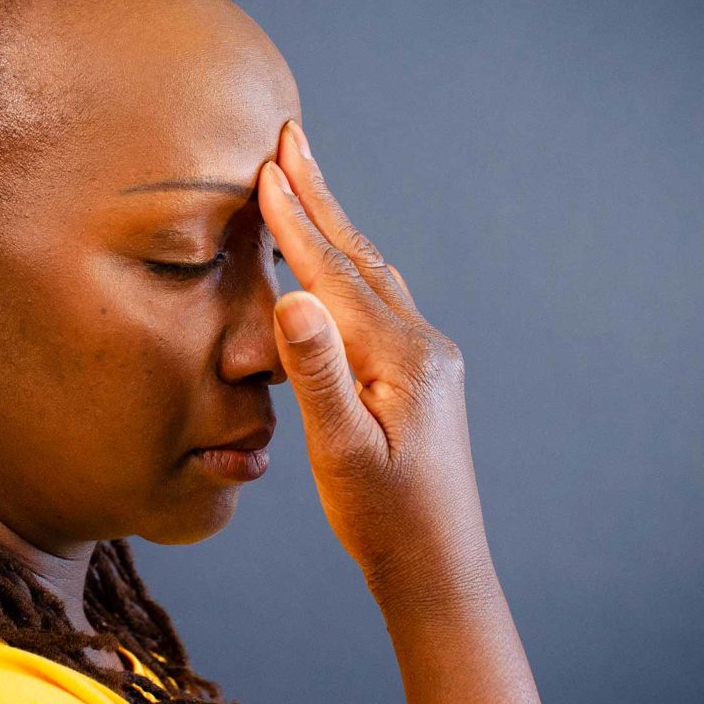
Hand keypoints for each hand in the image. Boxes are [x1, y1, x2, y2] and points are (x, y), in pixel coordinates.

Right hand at [259, 119, 492, 602]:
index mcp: (400, 356)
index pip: (333, 274)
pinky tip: (333, 263)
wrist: (438, 567)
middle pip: (359, 255)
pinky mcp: (421, 374)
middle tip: (291, 137)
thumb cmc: (383, 519)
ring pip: (372, 273)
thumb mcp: (342, 453)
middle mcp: (422, 344)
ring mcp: (427, 356)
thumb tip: (294, 299)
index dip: (295, 220)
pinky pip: (379, 299)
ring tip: (305, 181)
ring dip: (335, 225)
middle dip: (320, 196)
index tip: (265, 166)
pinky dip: (348, 265)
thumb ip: (318, 374)